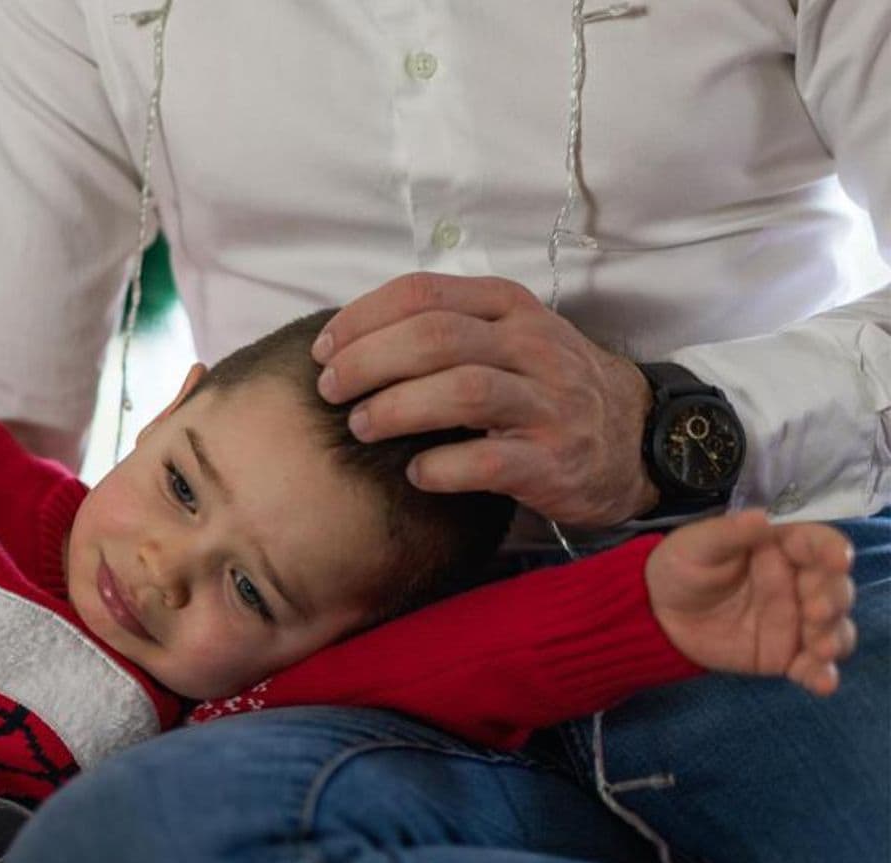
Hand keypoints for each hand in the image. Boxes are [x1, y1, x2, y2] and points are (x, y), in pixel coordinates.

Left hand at [314, 273, 659, 527]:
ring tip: (361, 425)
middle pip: (435, 338)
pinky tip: (415, 473)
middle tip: (331, 390)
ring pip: (463, 391)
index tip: (325, 349)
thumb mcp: (505, 337)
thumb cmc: (543, 386)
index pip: (424, 292)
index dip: (362, 318)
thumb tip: (349, 339)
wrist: (634, 439)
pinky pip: (489, 460)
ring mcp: (548, 404)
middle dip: (368, 362)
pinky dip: (442, 466)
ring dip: (397, 408)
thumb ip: (442, 326)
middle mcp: (532, 347)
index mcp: (509, 308)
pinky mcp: (553, 461)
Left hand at [648, 509, 856, 695]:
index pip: (819, 543)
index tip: (838, 559)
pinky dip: (822, 675)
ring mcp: (798, 620)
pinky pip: (812, 666)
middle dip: (833, 599)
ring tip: (821, 650)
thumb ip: (730, 533)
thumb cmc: (682, 566)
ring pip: (834, 628)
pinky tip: (822, 684)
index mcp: (783, 546)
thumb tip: (762, 517)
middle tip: (816, 611)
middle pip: (834, 588)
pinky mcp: (788, 654)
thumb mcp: (696, 544)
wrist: (658, 614)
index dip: (833, 550)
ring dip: (834, 638)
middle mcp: (800, 582)